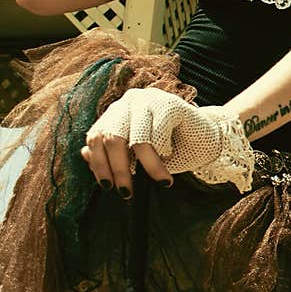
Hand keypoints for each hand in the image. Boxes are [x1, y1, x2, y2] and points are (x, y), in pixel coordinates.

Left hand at [80, 88, 232, 197]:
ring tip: (161, 181)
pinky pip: (159, 133)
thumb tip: (84, 155)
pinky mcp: (170, 103)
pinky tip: (171, 158)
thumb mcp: (137, 158)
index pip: (95, 136)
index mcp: (116, 113)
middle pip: (111, 137)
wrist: (206, 138)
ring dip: (147, 165)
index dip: (98, 163)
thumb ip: (112, 156)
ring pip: (136, 138)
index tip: (107, 187)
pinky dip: (163, 152)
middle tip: (128, 192)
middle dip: (119, 169)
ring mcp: (149, 99)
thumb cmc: (170, 149)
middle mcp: (128, 102)